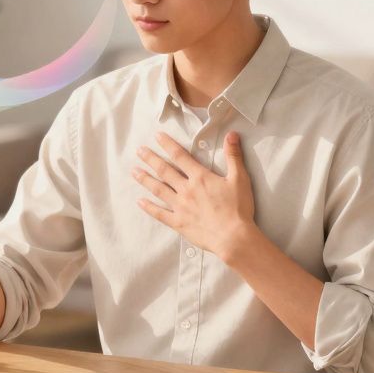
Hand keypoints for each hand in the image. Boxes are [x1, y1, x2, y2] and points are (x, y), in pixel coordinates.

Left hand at [131, 131, 256, 264]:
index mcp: (200, 177)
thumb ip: (233, 156)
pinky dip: (149, 207)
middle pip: (164, 170)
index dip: (167, 144)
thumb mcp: (239, 178)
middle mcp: (186, 189)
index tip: (157, 136)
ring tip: (134, 171)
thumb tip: (231, 134)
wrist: (233, 237)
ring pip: (158, 189)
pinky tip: (139, 202)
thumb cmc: (238, 208)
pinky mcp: (178, 222)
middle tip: (139, 151)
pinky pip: (160, 214)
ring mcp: (180, 206)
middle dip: (151, 159)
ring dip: (145, 179)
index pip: (180, 156)